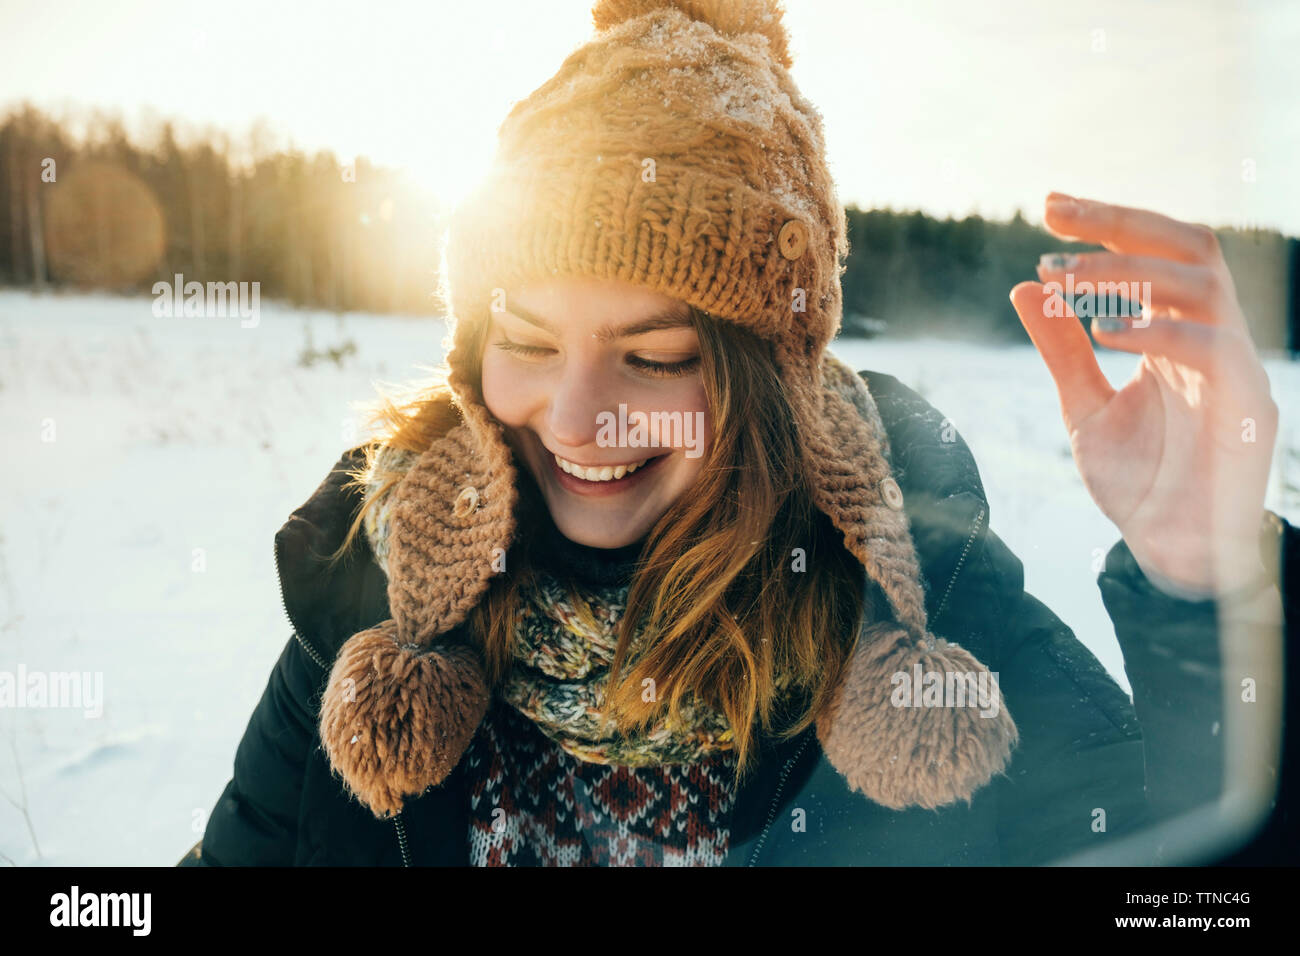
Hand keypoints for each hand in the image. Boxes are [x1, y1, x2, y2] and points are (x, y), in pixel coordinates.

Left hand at [1009, 192, 1277, 597]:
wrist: (1172, 555)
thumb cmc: (1139, 482)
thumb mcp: (1084, 406)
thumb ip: (1060, 349)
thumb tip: (1023, 285)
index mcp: (1177, 334)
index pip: (1154, 253)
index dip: (1107, 223)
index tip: (1048, 204)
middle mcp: (1212, 338)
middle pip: (1188, 246)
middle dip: (1119, 224)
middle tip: (1054, 216)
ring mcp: (1235, 370)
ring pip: (1203, 284)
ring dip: (1127, 272)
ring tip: (1063, 275)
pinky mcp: (1248, 408)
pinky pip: (1215, 349)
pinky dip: (1158, 331)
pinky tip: (1102, 329)